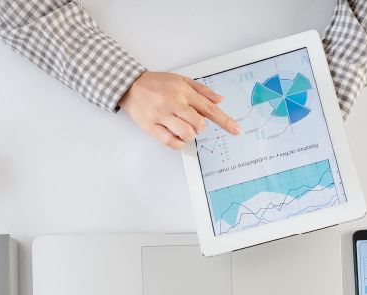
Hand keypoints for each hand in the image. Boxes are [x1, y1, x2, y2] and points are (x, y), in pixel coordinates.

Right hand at [118, 71, 240, 149]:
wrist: (130, 85)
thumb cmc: (156, 84)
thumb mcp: (181, 80)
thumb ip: (202, 91)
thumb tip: (219, 100)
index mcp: (183, 91)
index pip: (209, 108)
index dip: (225, 121)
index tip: (236, 130)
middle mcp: (173, 102)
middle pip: (199, 124)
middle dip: (201, 128)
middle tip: (194, 124)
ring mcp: (162, 115)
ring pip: (186, 133)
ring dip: (190, 136)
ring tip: (183, 129)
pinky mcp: (151, 126)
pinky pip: (171, 142)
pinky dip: (178, 143)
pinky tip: (176, 136)